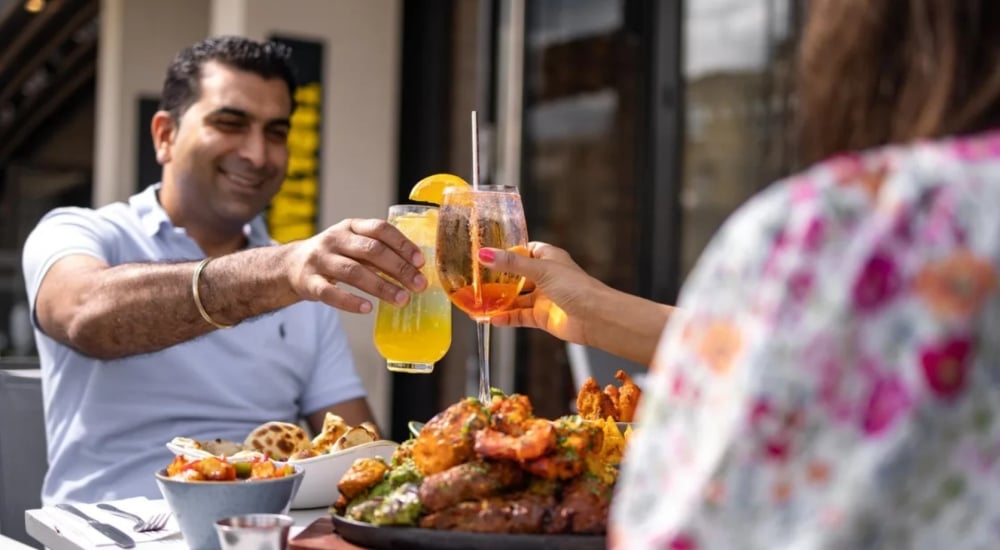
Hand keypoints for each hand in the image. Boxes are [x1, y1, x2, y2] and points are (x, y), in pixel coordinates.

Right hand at [286, 218, 427, 312]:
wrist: (290, 265)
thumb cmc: (334, 255)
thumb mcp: (353, 243)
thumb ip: (378, 251)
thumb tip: (415, 269)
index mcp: (350, 227)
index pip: (380, 229)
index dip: (402, 244)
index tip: (420, 261)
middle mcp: (335, 239)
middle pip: (371, 250)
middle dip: (398, 268)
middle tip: (418, 285)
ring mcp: (320, 260)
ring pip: (354, 272)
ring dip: (381, 286)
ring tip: (402, 299)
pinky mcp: (309, 282)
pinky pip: (330, 293)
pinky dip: (350, 301)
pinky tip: (367, 308)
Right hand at [477, 241, 606, 343]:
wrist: (595, 318)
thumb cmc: (577, 287)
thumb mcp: (540, 270)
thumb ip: (511, 264)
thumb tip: (485, 254)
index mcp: (548, 258)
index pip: (524, 251)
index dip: (508, 253)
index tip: (488, 255)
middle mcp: (546, 277)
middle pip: (517, 277)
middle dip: (498, 280)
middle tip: (477, 282)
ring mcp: (543, 298)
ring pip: (516, 299)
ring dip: (499, 301)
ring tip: (478, 303)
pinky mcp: (542, 317)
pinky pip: (519, 316)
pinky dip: (506, 318)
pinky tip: (492, 319)